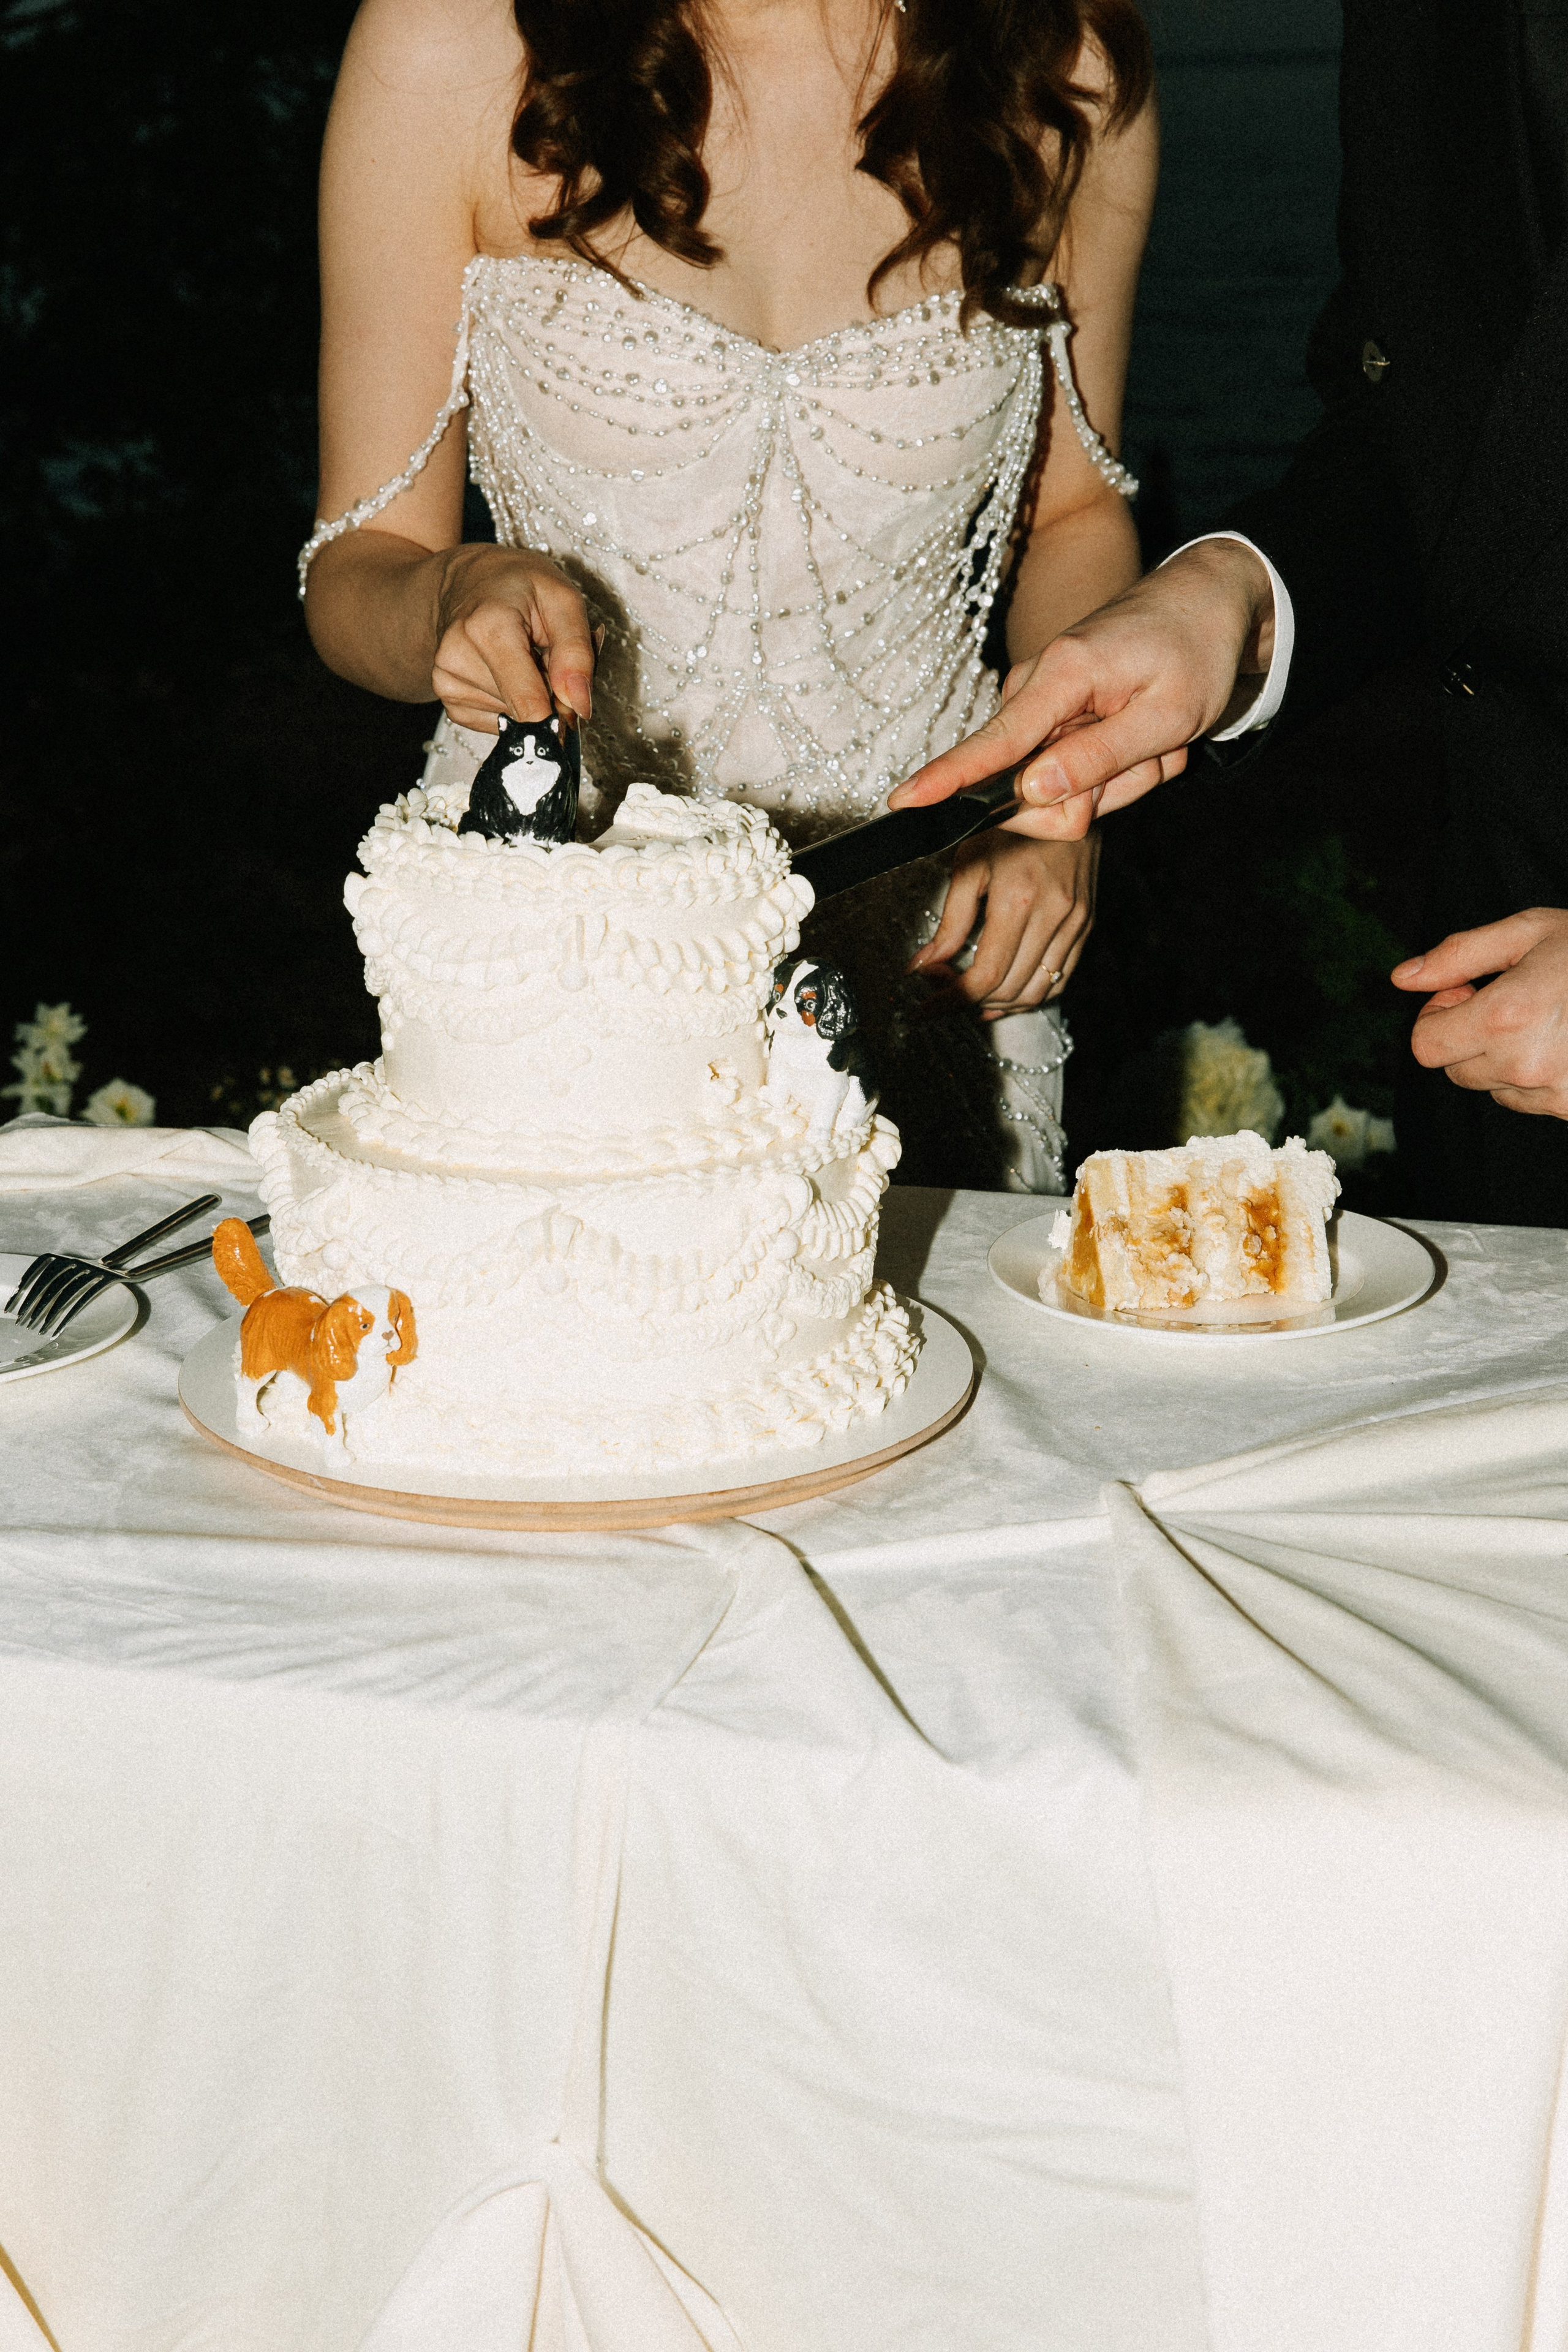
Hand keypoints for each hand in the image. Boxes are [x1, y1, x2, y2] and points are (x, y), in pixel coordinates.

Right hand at [430, 544, 597, 729]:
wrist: (468, 579)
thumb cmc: (518, 584)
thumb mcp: (563, 599)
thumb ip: (577, 652)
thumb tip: (580, 707)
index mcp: (488, 628)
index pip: (528, 704)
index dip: (560, 715)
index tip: (573, 709)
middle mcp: (458, 656)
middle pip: (524, 713)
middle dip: (547, 696)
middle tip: (544, 657)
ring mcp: (445, 679)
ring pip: (512, 718)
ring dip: (529, 696)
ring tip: (522, 657)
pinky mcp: (446, 696)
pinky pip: (494, 721)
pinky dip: (509, 703)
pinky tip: (504, 671)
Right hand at [886, 539, 1275, 840]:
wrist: (1209, 602)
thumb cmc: (1197, 652)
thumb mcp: (1170, 716)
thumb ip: (1099, 757)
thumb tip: (1031, 792)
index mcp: (1062, 675)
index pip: (996, 742)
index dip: (949, 778)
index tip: (903, 802)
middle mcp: (1037, 687)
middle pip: (1033, 789)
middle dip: (1099, 794)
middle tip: (1156, 757)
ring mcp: (1042, 703)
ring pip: (1061, 788)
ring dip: (1119, 779)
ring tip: (1156, 739)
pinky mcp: (1053, 716)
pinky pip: (1074, 773)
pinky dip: (1119, 768)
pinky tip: (1147, 736)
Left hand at [907, 831, 1099, 1020]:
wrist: (1069, 799)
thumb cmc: (1013, 823)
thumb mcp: (970, 864)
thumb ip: (950, 921)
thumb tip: (924, 964)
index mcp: (1019, 898)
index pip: (986, 974)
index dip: (952, 999)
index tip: (926, 1009)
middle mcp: (1053, 914)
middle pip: (1009, 988)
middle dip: (968, 999)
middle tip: (940, 990)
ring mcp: (1075, 922)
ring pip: (1036, 991)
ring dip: (999, 1004)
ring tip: (969, 997)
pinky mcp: (1086, 925)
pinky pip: (1060, 978)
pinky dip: (1029, 995)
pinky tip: (1004, 994)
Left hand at [1394, 909, 1567, 1116]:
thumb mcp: (1529, 932)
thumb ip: (1459, 955)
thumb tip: (1403, 977)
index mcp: (1507, 1016)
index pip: (1425, 1045)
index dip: (1438, 1015)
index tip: (1466, 993)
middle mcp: (1527, 1063)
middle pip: (1454, 1070)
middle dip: (1469, 1035)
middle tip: (1510, 999)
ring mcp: (1555, 1092)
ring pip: (1493, 1087)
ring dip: (1504, 1058)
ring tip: (1549, 1018)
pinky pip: (1530, 1101)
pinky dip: (1537, 1077)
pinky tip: (1566, 1041)